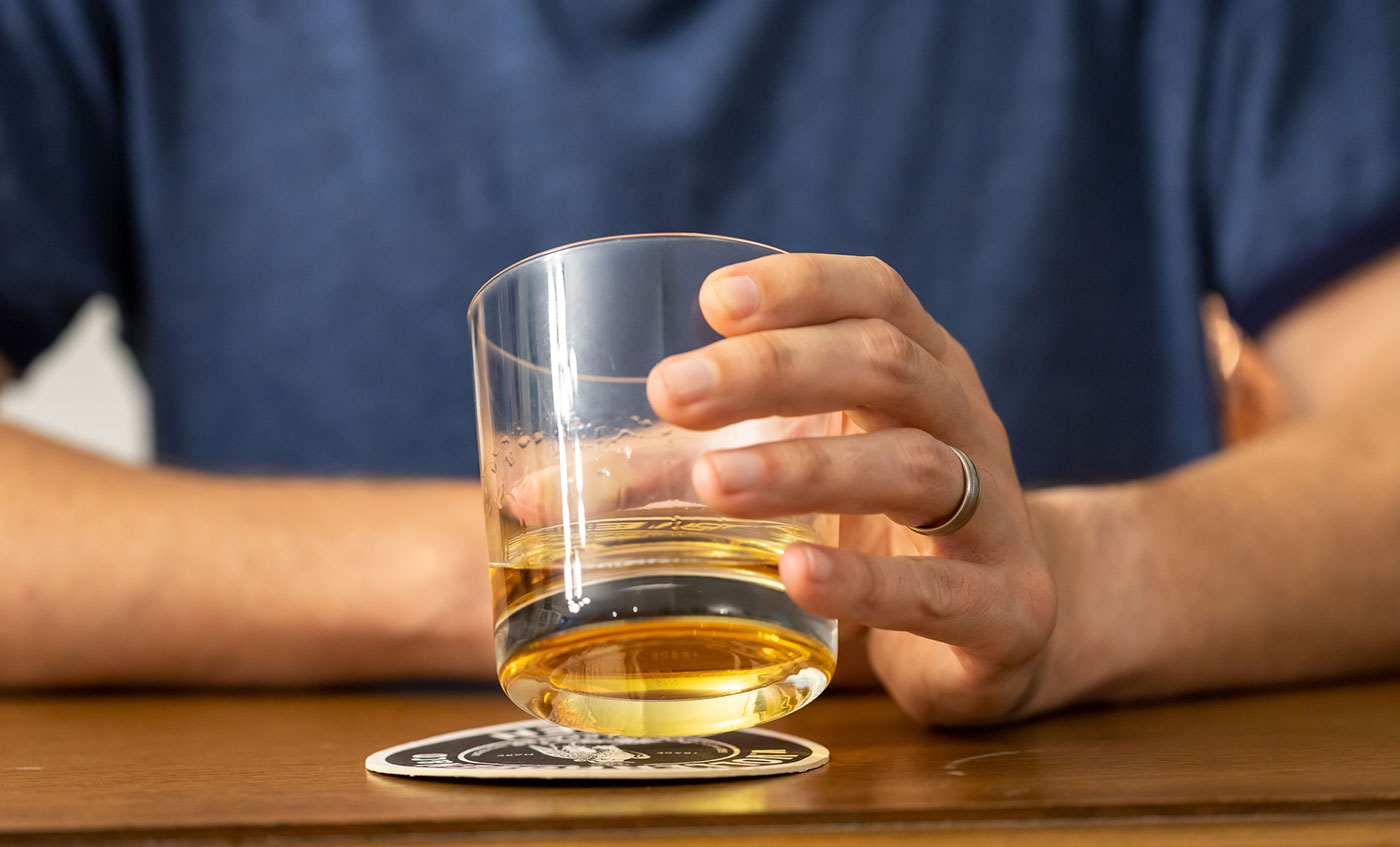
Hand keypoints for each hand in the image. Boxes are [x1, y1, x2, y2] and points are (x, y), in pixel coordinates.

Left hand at [645, 254, 1057, 724]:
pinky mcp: (1005, 609)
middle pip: (885, 365)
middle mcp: (964, 424)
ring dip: (808, 467)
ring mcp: (994, 516)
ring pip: (916, 465)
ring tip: (713, 483)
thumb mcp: (788, 477)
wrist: (1008, 627)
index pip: (875, 295)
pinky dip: (866, 579)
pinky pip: (941, 587)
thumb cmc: (874, 527)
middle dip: (776, 369)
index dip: (802, 285)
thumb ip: (669, 476)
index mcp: (915, 371)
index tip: (713, 300)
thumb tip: (528, 492)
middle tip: (671, 394)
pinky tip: (796, 574)